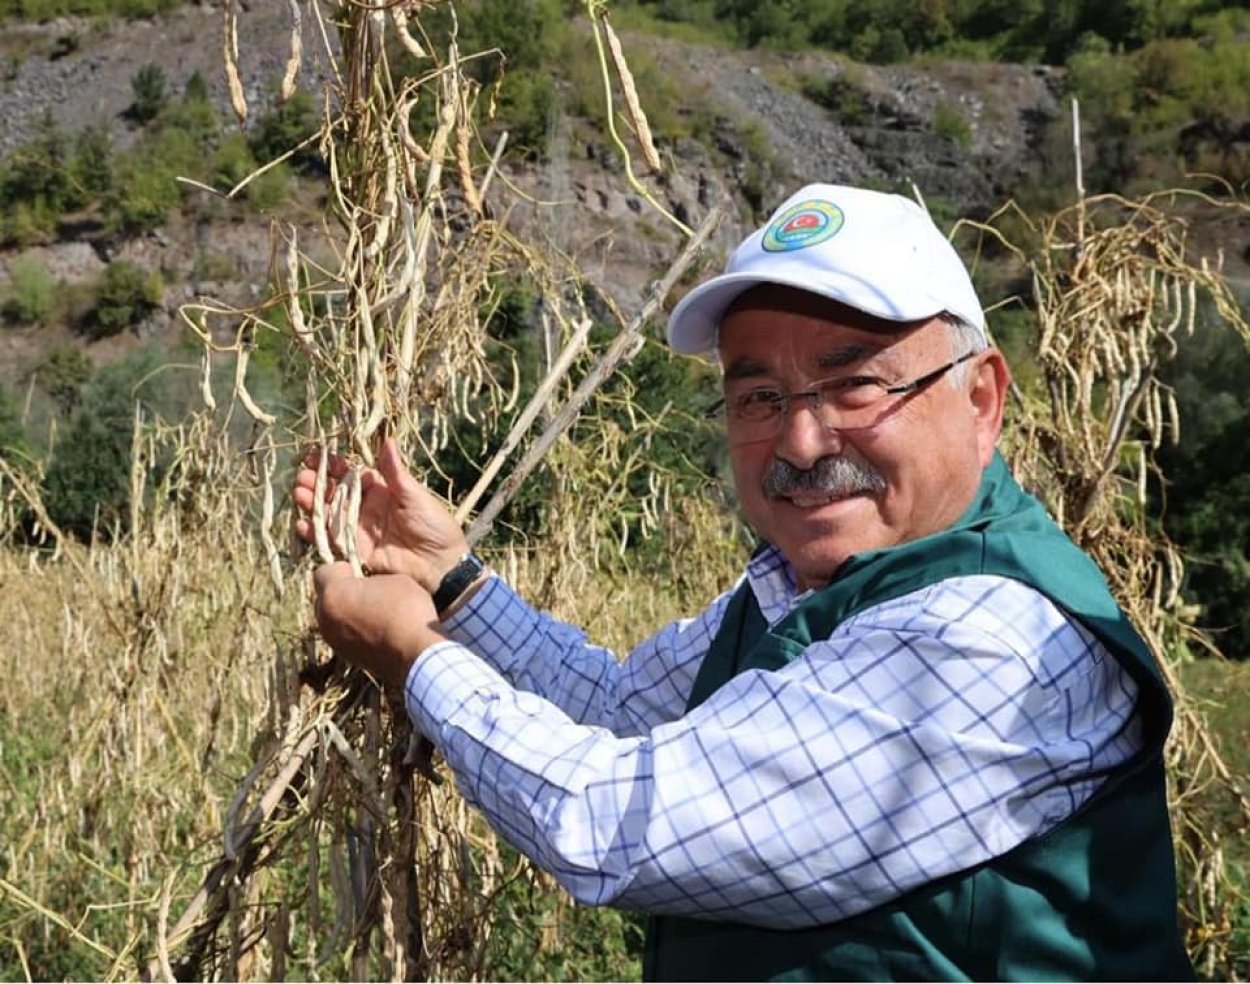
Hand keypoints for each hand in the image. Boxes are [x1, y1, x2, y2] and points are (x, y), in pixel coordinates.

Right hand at [294, 437, 468, 592]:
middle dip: (316, 483)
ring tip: (299, 494)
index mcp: (380, 489)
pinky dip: (315, 533)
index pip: (349, 473)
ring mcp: (358, 530)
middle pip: (334, 493)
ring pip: (328, 514)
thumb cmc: (434, 526)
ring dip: (311, 504)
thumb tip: (387, 441)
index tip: (313, 456)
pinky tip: (302, 524)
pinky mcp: (355, 551)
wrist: (441, 565)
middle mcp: (365, 508)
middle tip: (302, 477)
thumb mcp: (414, 496)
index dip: (331, 465)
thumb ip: (395, 473)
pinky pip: (330, 541)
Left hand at [313, 563, 446, 688]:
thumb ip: (371, 579)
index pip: (322, 572)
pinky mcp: (345, 656)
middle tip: (365, 592)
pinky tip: (376, 631)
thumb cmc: (406, 611)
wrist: (415, 653)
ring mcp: (333, 640)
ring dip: (346, 613)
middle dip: (341, 592)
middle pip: (324, 598)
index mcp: (333, 594)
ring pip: (331, 619)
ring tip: (372, 613)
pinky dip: (353, 631)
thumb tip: (369, 586)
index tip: (359, 572)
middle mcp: (325, 618)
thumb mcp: (394, 580)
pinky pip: (342, 636)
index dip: (341, 569)